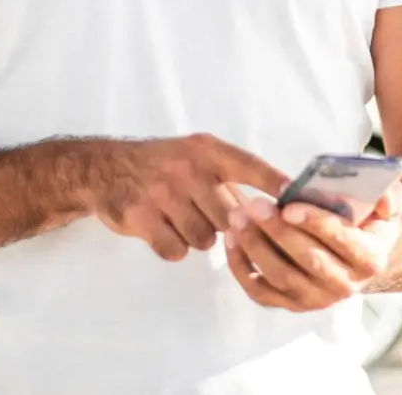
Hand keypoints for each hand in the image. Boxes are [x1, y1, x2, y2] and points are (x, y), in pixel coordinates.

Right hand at [86, 133, 289, 262]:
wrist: (104, 168)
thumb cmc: (162, 165)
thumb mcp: (195, 155)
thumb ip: (229, 178)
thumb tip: (275, 208)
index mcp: (207, 151)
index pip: (249, 166)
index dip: (275, 183)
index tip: (297, 198)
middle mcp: (187, 168)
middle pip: (230, 218)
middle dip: (223, 224)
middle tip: (204, 213)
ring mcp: (162, 192)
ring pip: (204, 239)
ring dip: (196, 237)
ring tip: (179, 218)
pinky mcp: (140, 217)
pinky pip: (176, 250)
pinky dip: (172, 247)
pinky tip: (161, 229)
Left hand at [224, 182, 401, 311]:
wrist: (357, 251)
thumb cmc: (367, 218)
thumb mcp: (388, 203)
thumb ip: (392, 197)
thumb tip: (383, 202)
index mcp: (371, 259)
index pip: (343, 242)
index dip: (316, 224)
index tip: (290, 205)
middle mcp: (345, 286)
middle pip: (308, 260)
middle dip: (278, 231)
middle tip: (254, 204)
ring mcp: (315, 299)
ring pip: (280, 276)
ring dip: (255, 246)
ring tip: (237, 216)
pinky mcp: (289, 303)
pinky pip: (259, 290)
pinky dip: (241, 267)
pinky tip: (230, 238)